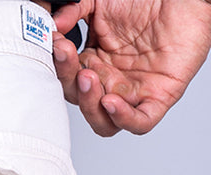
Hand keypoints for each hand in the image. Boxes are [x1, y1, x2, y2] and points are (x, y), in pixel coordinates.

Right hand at [52, 0, 210, 135]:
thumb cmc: (147, 0)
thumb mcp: (102, 3)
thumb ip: (76, 12)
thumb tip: (54, 27)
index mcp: (96, 64)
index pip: (68, 81)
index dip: (61, 68)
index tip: (57, 46)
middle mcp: (112, 83)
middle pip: (82, 104)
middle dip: (71, 85)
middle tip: (72, 61)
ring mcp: (134, 93)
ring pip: (104, 123)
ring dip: (90, 106)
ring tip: (88, 78)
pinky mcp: (159, 98)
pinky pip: (139, 122)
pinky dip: (123, 118)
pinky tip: (110, 102)